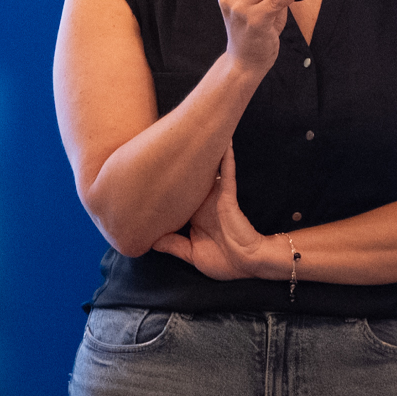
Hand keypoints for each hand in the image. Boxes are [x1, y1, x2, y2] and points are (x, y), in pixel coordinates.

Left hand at [150, 152, 269, 279]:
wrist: (247, 265)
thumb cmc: (224, 261)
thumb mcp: (191, 254)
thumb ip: (172, 245)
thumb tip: (149, 240)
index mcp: (194, 215)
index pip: (177, 197)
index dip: (166, 187)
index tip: (150, 174)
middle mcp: (203, 202)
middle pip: (190, 179)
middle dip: (180, 163)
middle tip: (166, 142)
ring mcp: (217, 197)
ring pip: (209, 171)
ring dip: (205, 154)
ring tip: (197, 130)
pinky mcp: (228, 197)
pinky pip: (228, 175)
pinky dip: (227, 159)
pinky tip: (225, 143)